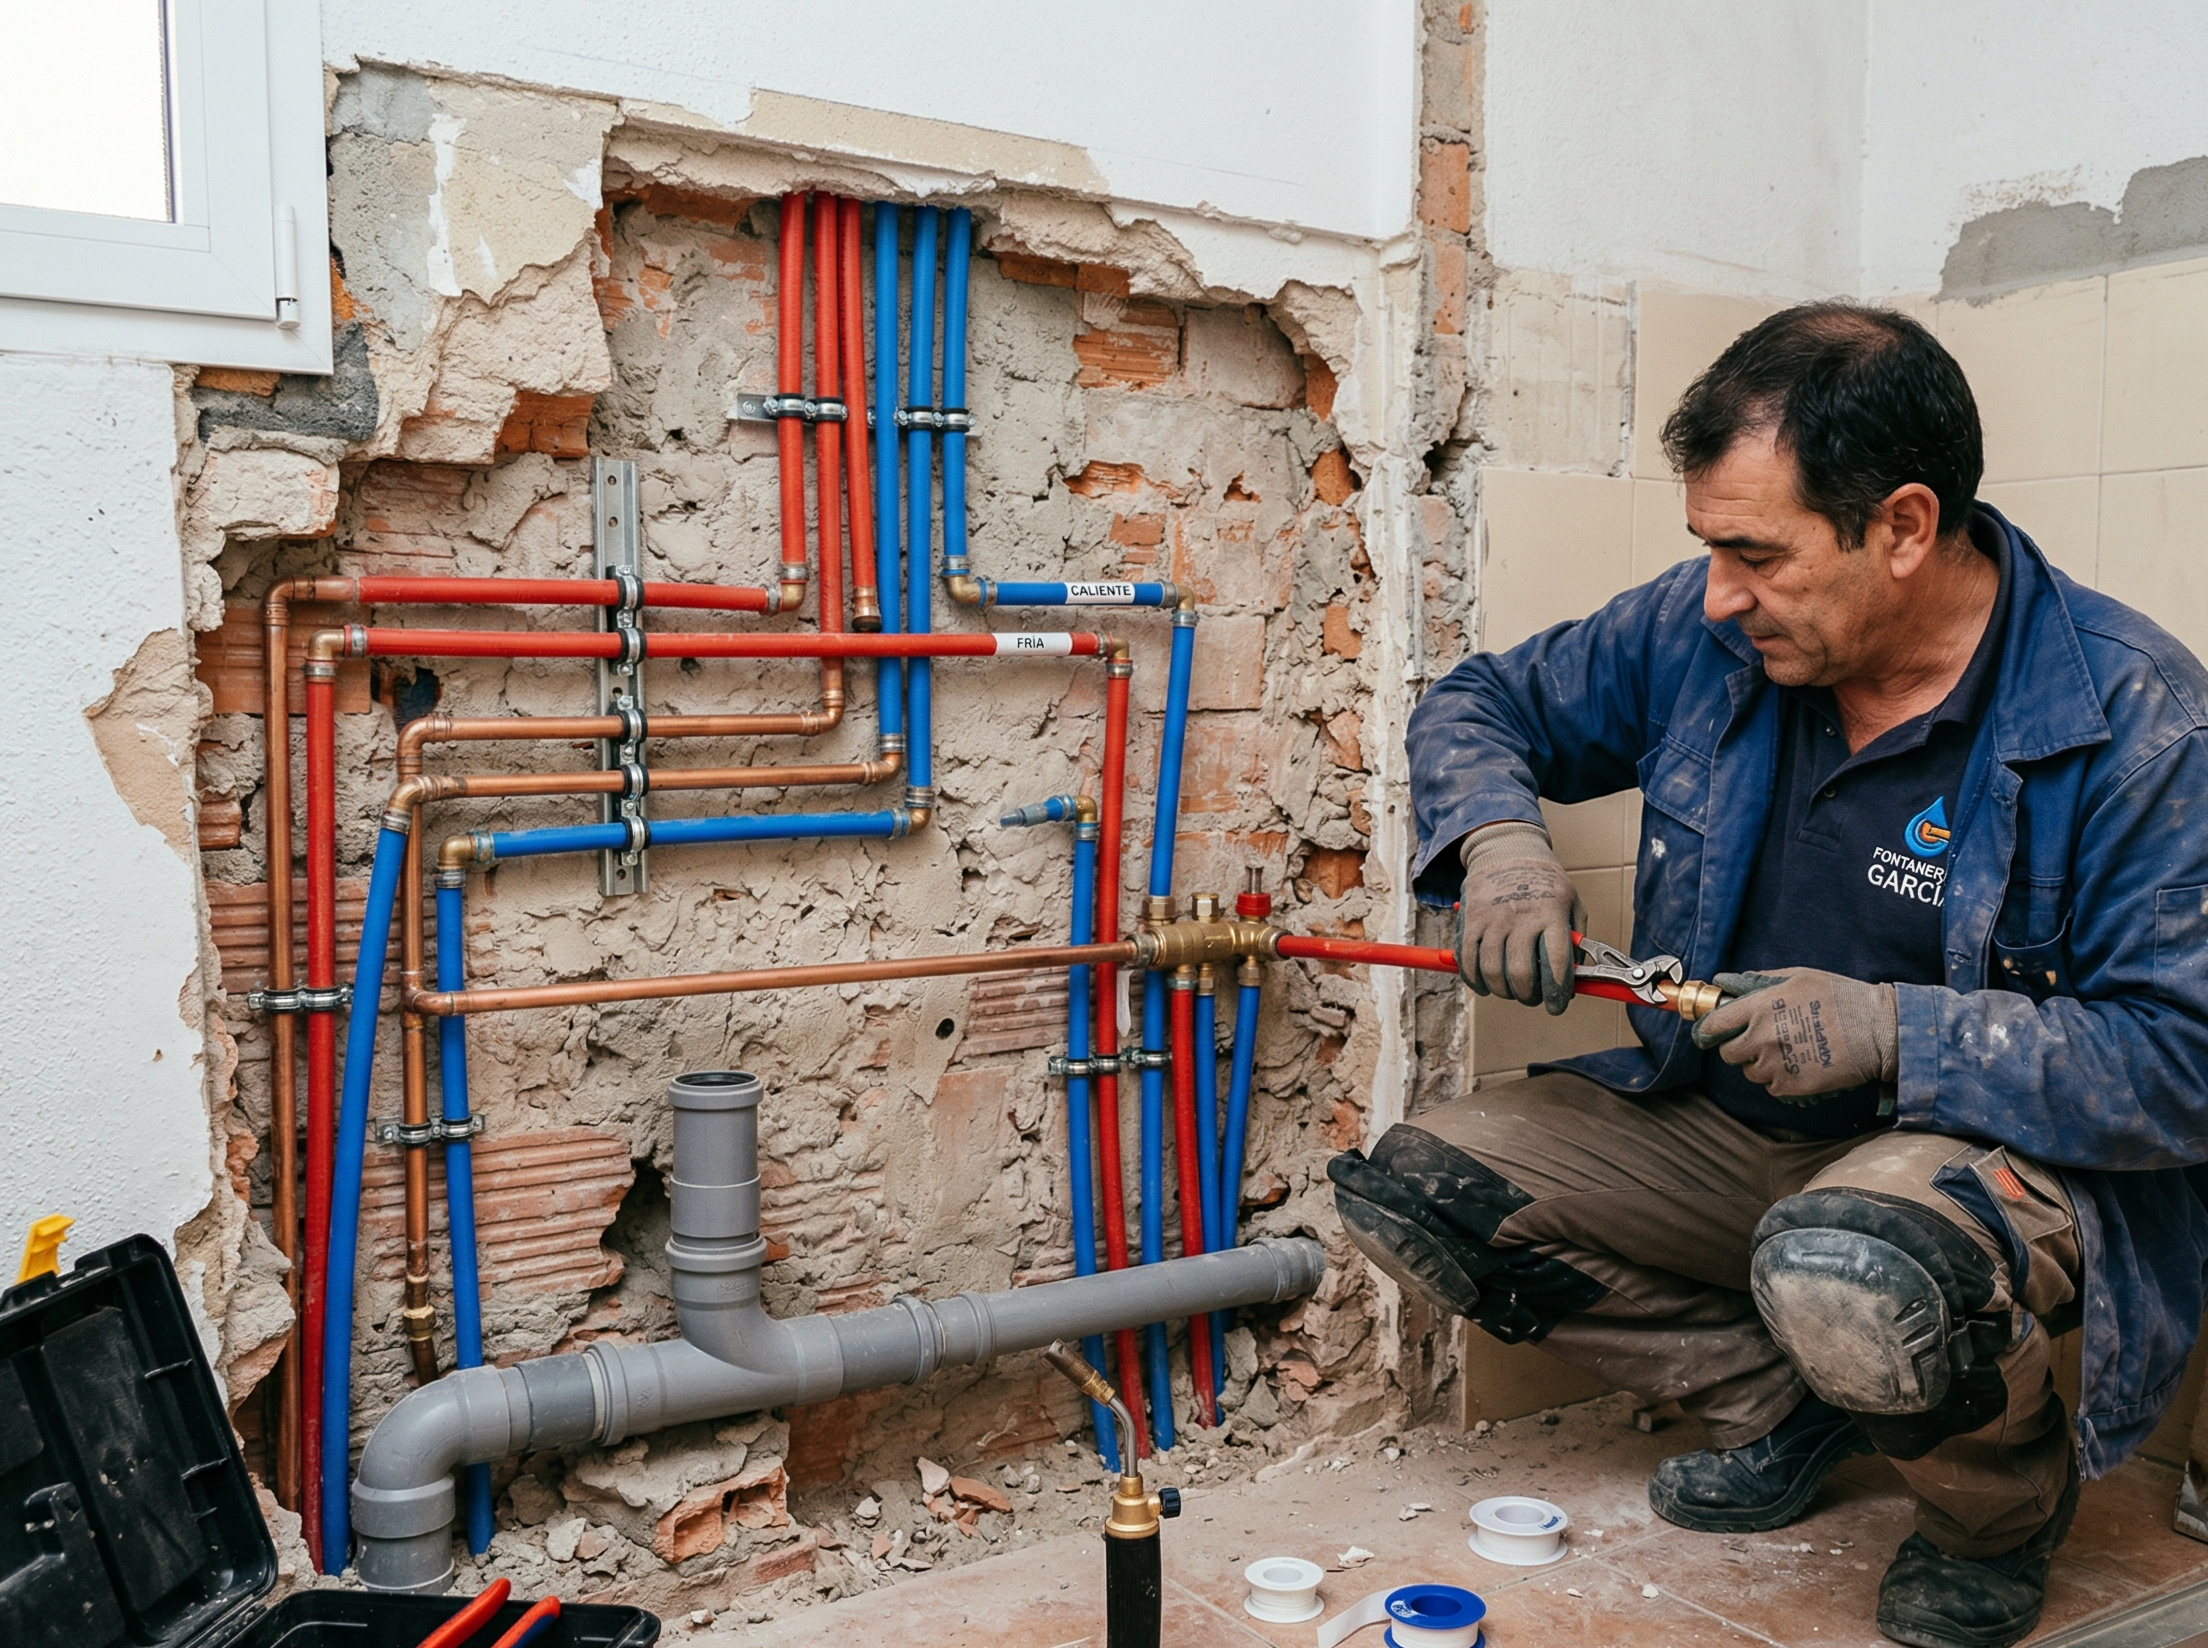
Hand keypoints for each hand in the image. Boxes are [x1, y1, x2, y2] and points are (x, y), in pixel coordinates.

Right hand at [1455, 822, 1585, 1013]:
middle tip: (1532, 998)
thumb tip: (1576, 983)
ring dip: (1502, 991)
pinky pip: (1467, 960)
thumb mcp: (1573, 906)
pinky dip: (1475, 980)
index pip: (1556, 963)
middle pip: (1520, 973)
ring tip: (1511, 991)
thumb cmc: (1546, 885)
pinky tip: (1486, 984)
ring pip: (1491, 971)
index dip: (1557, 993)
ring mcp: (1492, 918)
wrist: (1508, 851)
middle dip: (1528, 996)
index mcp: (1551, 913)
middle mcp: (1521, 916)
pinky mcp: (1470, 920)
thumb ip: (1577, 943)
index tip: (1557, 1005)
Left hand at [1689, 968, 1897, 1098]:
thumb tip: (1732, 984)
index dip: (1708, 1030)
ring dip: (1760, 1065)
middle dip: (1738, 1048)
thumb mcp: (1800, 976)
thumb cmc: (1841, 997)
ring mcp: (1776, 1064)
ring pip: (1749, 1072)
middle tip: (1758, 1042)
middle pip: (1728, 1053)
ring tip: (1787, 1052)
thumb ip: (1761, 981)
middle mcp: (1762, 1037)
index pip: (1714, 1025)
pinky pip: (1770, 1087)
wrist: (1877, 1030)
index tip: (1709, 1033)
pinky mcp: (1792, 1085)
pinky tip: (1799, 1066)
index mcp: (1760, 1007)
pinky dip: (1779, 1080)